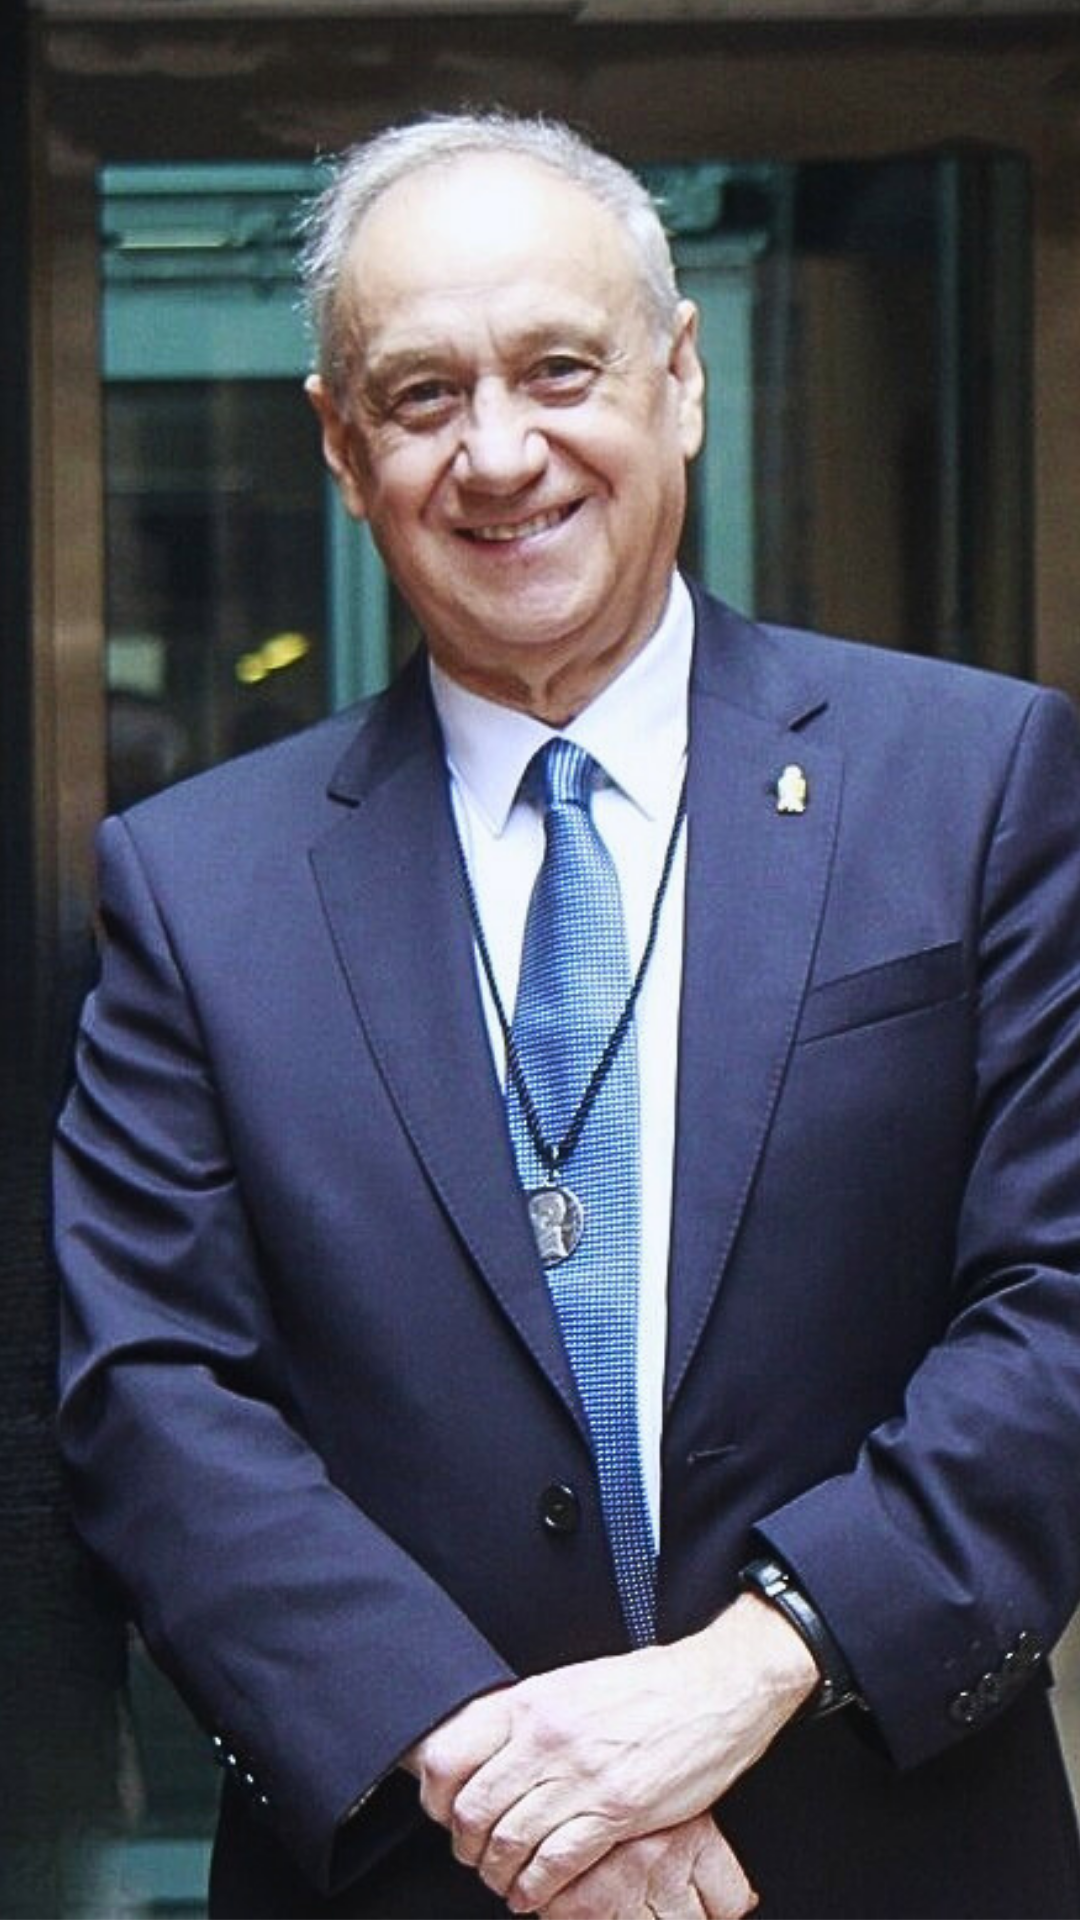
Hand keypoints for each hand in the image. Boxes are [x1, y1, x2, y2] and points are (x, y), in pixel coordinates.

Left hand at [407, 1594, 815, 1911]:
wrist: (715, 1687)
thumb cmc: (647, 1685)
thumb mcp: (572, 1683)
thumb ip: (528, 1715)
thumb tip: (485, 1748)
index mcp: (531, 1701)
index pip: (449, 1754)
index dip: (435, 1797)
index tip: (444, 1815)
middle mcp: (546, 1737)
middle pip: (473, 1809)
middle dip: (466, 1846)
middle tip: (474, 1857)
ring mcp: (581, 1774)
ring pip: (509, 1841)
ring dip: (498, 1873)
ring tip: (504, 1881)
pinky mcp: (617, 1809)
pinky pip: (556, 1862)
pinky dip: (536, 1888)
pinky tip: (533, 1894)